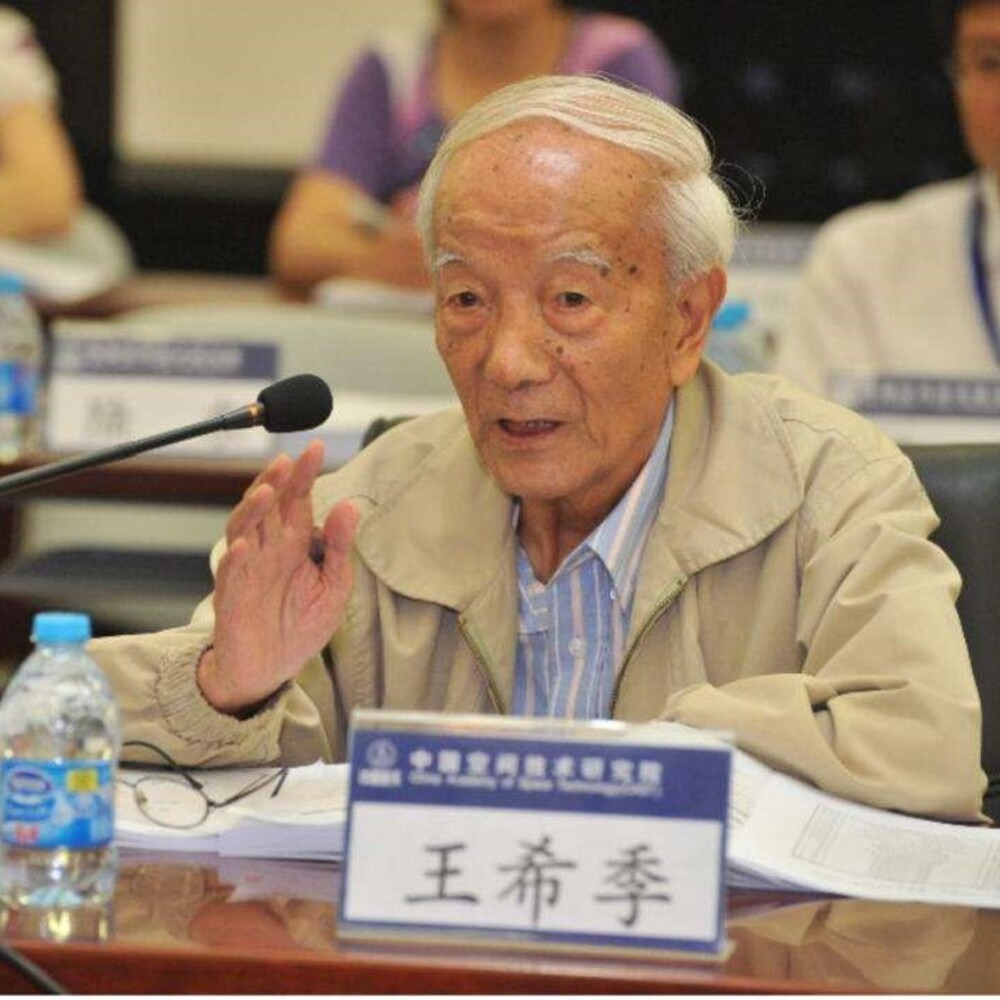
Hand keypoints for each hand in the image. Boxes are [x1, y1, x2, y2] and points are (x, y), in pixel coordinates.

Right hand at [197, 440, 358, 714]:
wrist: (269, 670)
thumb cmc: (301, 626)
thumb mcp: (333, 586)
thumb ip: (340, 547)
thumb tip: (350, 505)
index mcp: (295, 544)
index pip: (298, 500)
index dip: (304, 474)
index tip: (316, 447)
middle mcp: (269, 550)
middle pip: (268, 506)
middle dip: (276, 481)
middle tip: (288, 461)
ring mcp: (247, 570)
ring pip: (243, 528)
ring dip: (252, 509)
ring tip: (266, 492)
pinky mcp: (231, 596)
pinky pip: (229, 572)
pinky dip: (235, 558)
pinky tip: (244, 545)